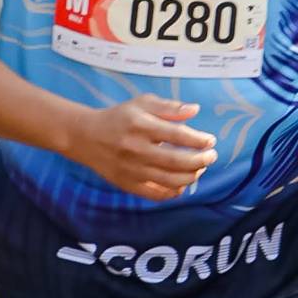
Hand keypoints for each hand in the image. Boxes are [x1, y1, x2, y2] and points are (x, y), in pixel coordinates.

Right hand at [77, 95, 218, 202]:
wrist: (86, 137)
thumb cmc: (119, 118)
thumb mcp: (142, 103)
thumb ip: (169, 107)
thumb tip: (195, 110)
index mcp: (141, 125)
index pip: (178, 134)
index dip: (199, 140)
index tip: (210, 141)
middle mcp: (136, 149)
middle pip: (177, 160)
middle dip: (200, 160)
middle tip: (211, 156)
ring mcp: (132, 169)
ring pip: (170, 180)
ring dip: (191, 176)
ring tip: (199, 169)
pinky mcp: (128, 184)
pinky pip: (156, 194)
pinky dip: (173, 192)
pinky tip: (182, 183)